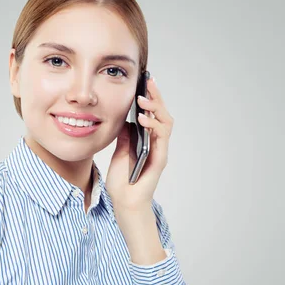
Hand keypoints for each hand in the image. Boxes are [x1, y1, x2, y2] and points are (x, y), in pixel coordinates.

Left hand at [105, 77, 173, 211]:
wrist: (124, 203)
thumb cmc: (122, 182)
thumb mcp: (119, 152)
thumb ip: (124, 136)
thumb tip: (125, 119)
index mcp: (147, 139)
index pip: (152, 113)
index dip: (151, 97)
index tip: (145, 81)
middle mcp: (157, 143)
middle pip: (162, 114)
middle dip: (156, 96)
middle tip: (148, 82)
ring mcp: (160, 150)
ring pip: (166, 122)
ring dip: (156, 108)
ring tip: (143, 99)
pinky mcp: (160, 159)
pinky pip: (161, 138)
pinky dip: (154, 126)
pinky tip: (143, 119)